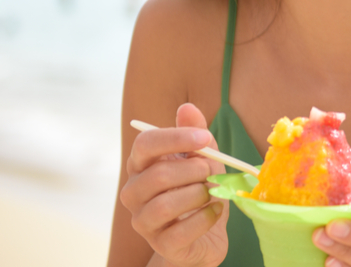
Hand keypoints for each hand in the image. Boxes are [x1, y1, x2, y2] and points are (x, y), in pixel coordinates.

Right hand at [119, 103, 228, 266]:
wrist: (204, 237)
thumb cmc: (199, 191)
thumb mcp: (203, 158)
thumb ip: (195, 133)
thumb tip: (187, 107)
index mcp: (142, 166)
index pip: (145, 144)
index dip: (176, 138)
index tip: (205, 138)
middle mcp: (134, 193)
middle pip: (158, 175)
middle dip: (193, 171)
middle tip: (210, 172)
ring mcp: (144, 221)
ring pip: (165, 205)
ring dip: (199, 195)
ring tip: (212, 192)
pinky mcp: (161, 244)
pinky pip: (182, 230)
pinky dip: (206, 217)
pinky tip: (216, 211)